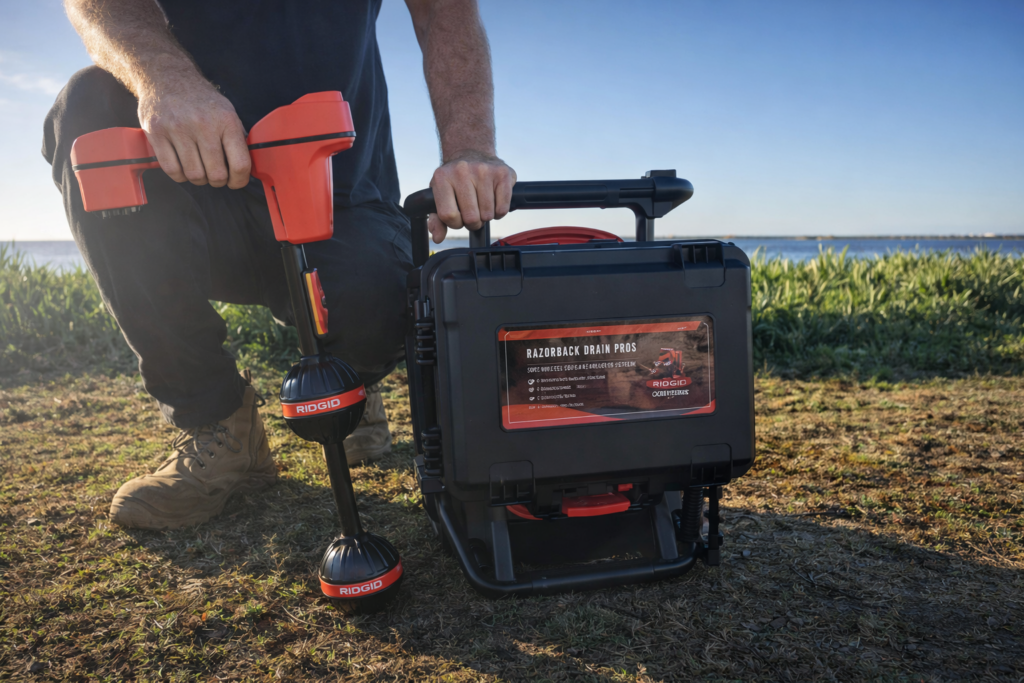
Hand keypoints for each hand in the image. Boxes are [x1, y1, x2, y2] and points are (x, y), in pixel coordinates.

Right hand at [137, 74, 250, 188]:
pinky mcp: (156, 133)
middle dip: (218, 181)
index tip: (236, 182)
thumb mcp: (227, 112)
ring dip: (199, 180)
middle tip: (215, 176)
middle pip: (216, 174)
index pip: (240, 164)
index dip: (240, 180)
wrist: (168, 77)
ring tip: (199, 170)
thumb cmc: (200, 99)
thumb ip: (237, 138)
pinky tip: (183, 168)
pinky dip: (180, 176)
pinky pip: (171, 170)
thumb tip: (248, 167)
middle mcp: (203, 124)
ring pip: (194, 175)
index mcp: (226, 120)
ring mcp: (178, 128)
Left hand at [428, 153, 515, 243]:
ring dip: (486, 216)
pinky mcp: (502, 174)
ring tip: (482, 205)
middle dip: (473, 222)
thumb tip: (438, 237)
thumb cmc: (455, 180)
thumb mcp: (440, 195)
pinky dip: (499, 212)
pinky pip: (503, 208)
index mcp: (442, 178)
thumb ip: (436, 219)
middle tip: (473, 212)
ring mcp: (484, 171)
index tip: (459, 217)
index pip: (449, 215)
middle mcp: (462, 171)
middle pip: (471, 217)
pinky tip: (494, 202)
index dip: (455, 223)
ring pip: (488, 215)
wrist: (474, 153)